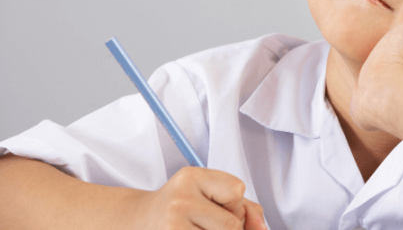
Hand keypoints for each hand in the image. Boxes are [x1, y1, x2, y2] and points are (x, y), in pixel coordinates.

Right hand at [139, 166, 265, 229]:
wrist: (140, 220)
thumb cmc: (183, 207)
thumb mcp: (211, 194)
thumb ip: (246, 208)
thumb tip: (262, 229)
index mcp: (191, 177)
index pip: (236, 191)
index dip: (234, 205)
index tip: (217, 206)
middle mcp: (180, 199)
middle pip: (232, 224)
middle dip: (230, 228)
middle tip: (207, 222)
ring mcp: (173, 224)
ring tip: (199, 227)